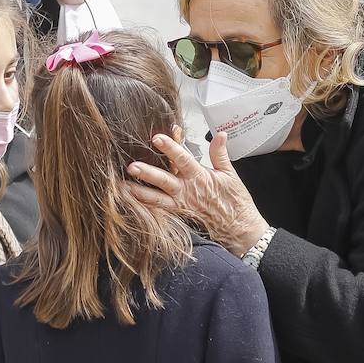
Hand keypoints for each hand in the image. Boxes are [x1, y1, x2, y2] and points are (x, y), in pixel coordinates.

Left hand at [128, 131, 269, 256]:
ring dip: (140, 192)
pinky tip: (132, 201)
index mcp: (200, 177)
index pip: (183, 159)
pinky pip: (160, 209)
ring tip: (123, 187)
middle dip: (148, 173)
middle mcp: (188, 191)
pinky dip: (146, 205)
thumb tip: (220, 134)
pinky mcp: (179, 214)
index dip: (170, 148)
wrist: (239, 228)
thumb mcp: (230, 174)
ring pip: (157, 198)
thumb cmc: (235, 201)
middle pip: (164, 180)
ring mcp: (182, 204)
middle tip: (132, 166)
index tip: (157, 139)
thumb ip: (220, 153)